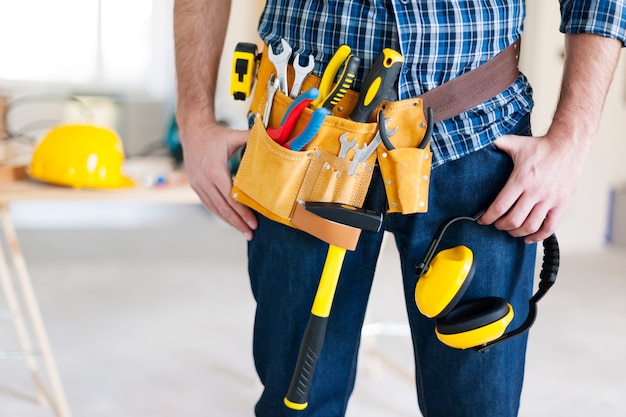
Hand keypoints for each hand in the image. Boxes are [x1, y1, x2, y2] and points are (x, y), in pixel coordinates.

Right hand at [180, 121, 256, 239]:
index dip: (243, 213)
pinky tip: (229, 220)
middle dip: (238, 223)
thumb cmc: (215, 134)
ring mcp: (198, 185)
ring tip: (242, 231)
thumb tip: (274, 136)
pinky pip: (208, 204)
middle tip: (250, 234)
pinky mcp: (195, 186)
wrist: (192, 131)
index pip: (231, 198)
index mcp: (215, 171)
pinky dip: (219, 213)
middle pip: (223, 208)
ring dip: (229, 221)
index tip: (254, 223)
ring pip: (215, 208)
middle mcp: (204, 181)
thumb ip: (252, 139)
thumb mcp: (233, 136)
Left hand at [478, 132, 587, 243]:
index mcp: (521, 179)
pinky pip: (550, 227)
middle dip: (500, 226)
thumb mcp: (515, 143)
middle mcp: (535, 192)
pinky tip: (528, 237)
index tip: (482, 220)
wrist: (569, 145)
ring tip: (510, 230)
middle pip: (513, 220)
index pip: (500, 207)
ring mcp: (550, 199)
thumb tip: (479, 140)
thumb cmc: (541, 146)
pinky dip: (538, 237)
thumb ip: (497, 143)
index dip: (487, 218)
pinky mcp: (561, 204)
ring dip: (516, 233)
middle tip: (495, 224)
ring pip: (530, 226)